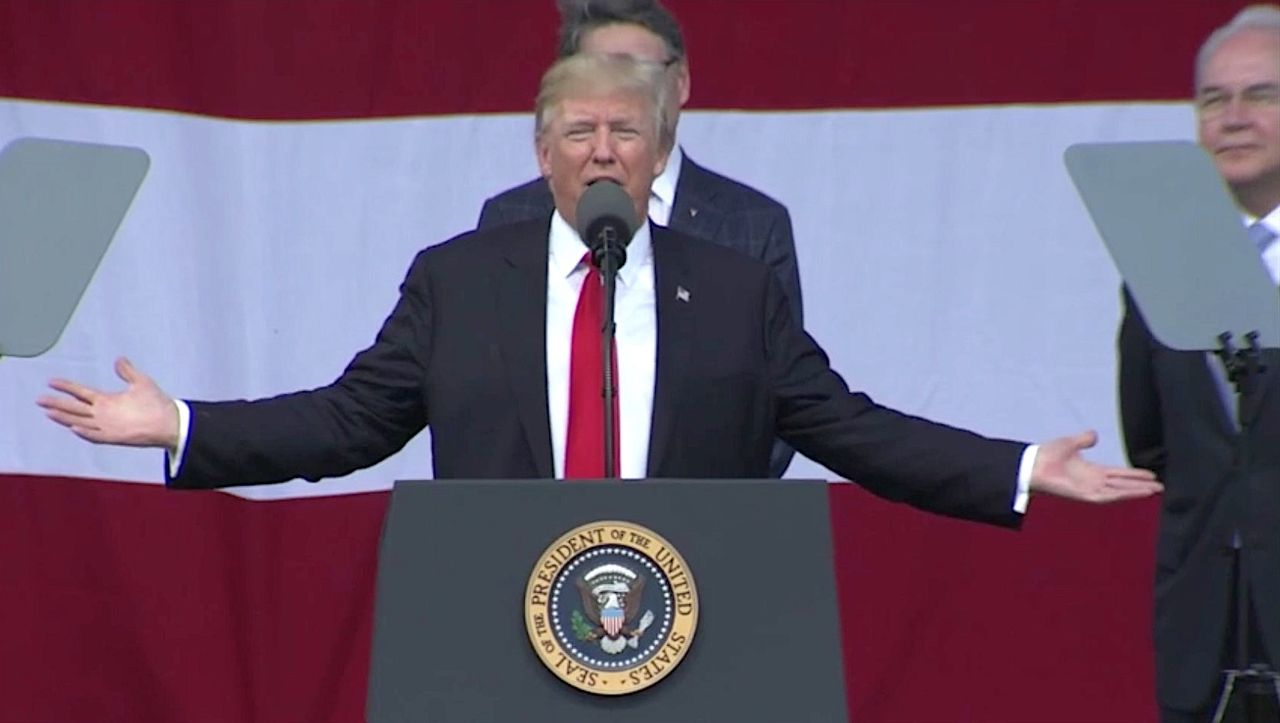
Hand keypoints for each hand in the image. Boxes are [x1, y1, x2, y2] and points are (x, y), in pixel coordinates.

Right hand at [38, 357, 179, 447]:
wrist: (170, 422)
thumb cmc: (157, 404)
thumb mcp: (141, 382)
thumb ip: (128, 371)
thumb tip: (119, 359)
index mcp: (107, 401)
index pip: (81, 393)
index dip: (66, 387)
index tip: (51, 381)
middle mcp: (104, 413)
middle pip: (75, 407)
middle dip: (57, 403)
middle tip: (40, 399)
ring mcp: (108, 425)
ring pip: (81, 421)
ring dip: (65, 418)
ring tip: (49, 412)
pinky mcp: (116, 436)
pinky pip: (97, 435)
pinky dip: (86, 432)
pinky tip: (74, 428)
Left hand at [1029, 430, 1161, 502]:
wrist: (1032, 465)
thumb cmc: (1047, 455)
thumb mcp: (1070, 443)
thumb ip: (1084, 440)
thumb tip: (1095, 435)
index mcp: (1092, 471)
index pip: (1119, 473)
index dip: (1135, 474)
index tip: (1151, 475)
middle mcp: (1094, 481)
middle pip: (1123, 484)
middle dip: (1141, 485)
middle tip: (1162, 486)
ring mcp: (1090, 489)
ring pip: (1119, 491)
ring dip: (1136, 491)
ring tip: (1155, 490)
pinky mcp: (1085, 495)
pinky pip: (1108, 496)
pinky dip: (1123, 494)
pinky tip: (1136, 494)